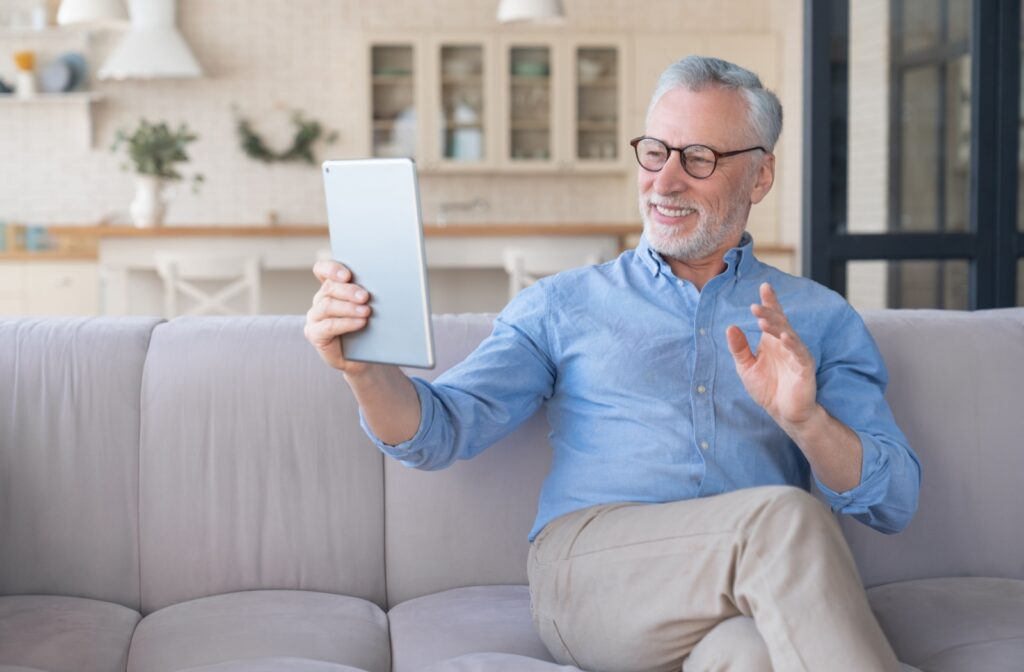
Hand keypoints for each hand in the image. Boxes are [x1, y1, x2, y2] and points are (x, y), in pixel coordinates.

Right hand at [304, 260, 372, 374]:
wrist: (366, 355)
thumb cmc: (369, 328)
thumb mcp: (369, 307)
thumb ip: (366, 294)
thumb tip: (381, 283)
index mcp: (332, 288)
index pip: (322, 270)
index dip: (332, 269)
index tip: (348, 275)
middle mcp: (320, 300)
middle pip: (329, 288)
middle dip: (348, 290)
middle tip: (365, 296)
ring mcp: (315, 317)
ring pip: (327, 305)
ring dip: (349, 307)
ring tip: (366, 312)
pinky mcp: (314, 333)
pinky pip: (328, 325)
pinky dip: (346, 323)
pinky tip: (360, 323)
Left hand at [726, 282, 817, 428]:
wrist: (784, 413)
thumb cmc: (768, 389)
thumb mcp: (746, 367)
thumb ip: (739, 348)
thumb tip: (730, 327)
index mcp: (772, 341)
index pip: (772, 317)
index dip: (769, 302)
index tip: (764, 286)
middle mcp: (786, 344)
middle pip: (779, 322)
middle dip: (768, 312)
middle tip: (755, 305)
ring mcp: (797, 354)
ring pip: (789, 335)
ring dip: (776, 326)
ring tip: (763, 319)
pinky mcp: (805, 367)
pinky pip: (799, 353)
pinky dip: (793, 344)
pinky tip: (784, 337)